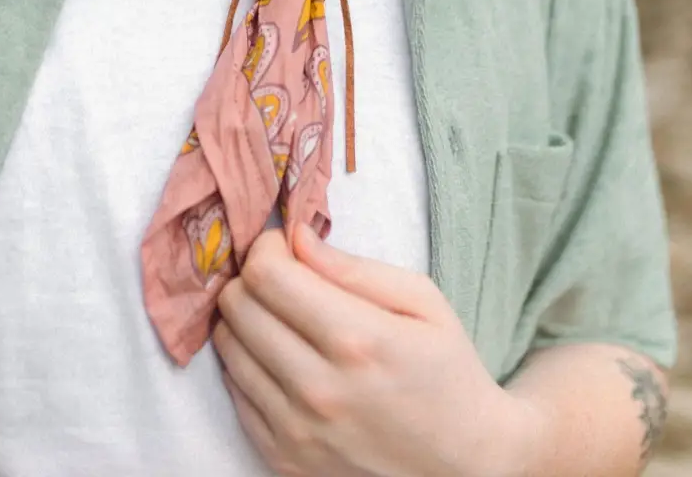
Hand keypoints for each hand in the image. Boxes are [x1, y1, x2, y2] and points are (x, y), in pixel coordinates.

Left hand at [213, 226, 540, 476]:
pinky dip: (248, 363)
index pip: (267, 275)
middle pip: (237, 305)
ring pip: (227, 346)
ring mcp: (296, 431)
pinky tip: (282, 356)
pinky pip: (234, 392)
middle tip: (282, 277)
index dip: (267, 247)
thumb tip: (296, 237)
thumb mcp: (421, 301)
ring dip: (246, 319)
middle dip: (253, 276)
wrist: (464, 465)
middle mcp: (319, 389)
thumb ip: (353, 267)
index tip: (285, 245)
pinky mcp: (283, 459)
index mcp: (358, 340)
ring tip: (282, 316)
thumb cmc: (446, 371)